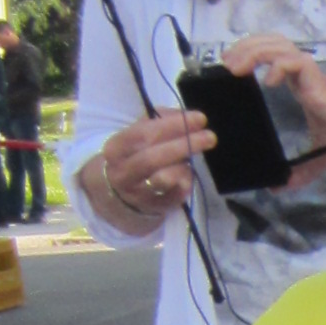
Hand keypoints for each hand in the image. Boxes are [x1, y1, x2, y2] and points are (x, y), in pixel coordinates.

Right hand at [74, 105, 204, 235]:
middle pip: (154, 158)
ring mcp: (137, 193)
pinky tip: (187, 173)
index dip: (173, 125)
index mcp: (115, 149)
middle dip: (184, 145)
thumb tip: (185, 116)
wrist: (121, 191)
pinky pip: (177, 194)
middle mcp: (122, 173)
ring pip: (164, 179)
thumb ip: (161, 120)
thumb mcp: (140, 133)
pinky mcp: (154, 207)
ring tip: (189, 158)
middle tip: (210, 137)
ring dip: (183, 165)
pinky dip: (186, 181)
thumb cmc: (136, 153)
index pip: (144, 134)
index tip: (199, 119)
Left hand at [220, 34, 325, 163]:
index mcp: (304, 86)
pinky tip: (268, 82)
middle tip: (226, 66)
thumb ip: (303, 170)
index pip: (273, 55)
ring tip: (237, 69)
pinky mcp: (322, 83)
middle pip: (271, 42)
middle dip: (245, 47)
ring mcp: (314, 77)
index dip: (250, 54)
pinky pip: (296, 62)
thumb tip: (280, 188)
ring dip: (254, 52)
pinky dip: (277, 66)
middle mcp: (306, 76)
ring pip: (279, 45)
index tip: (230, 70)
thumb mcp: (323, 157)